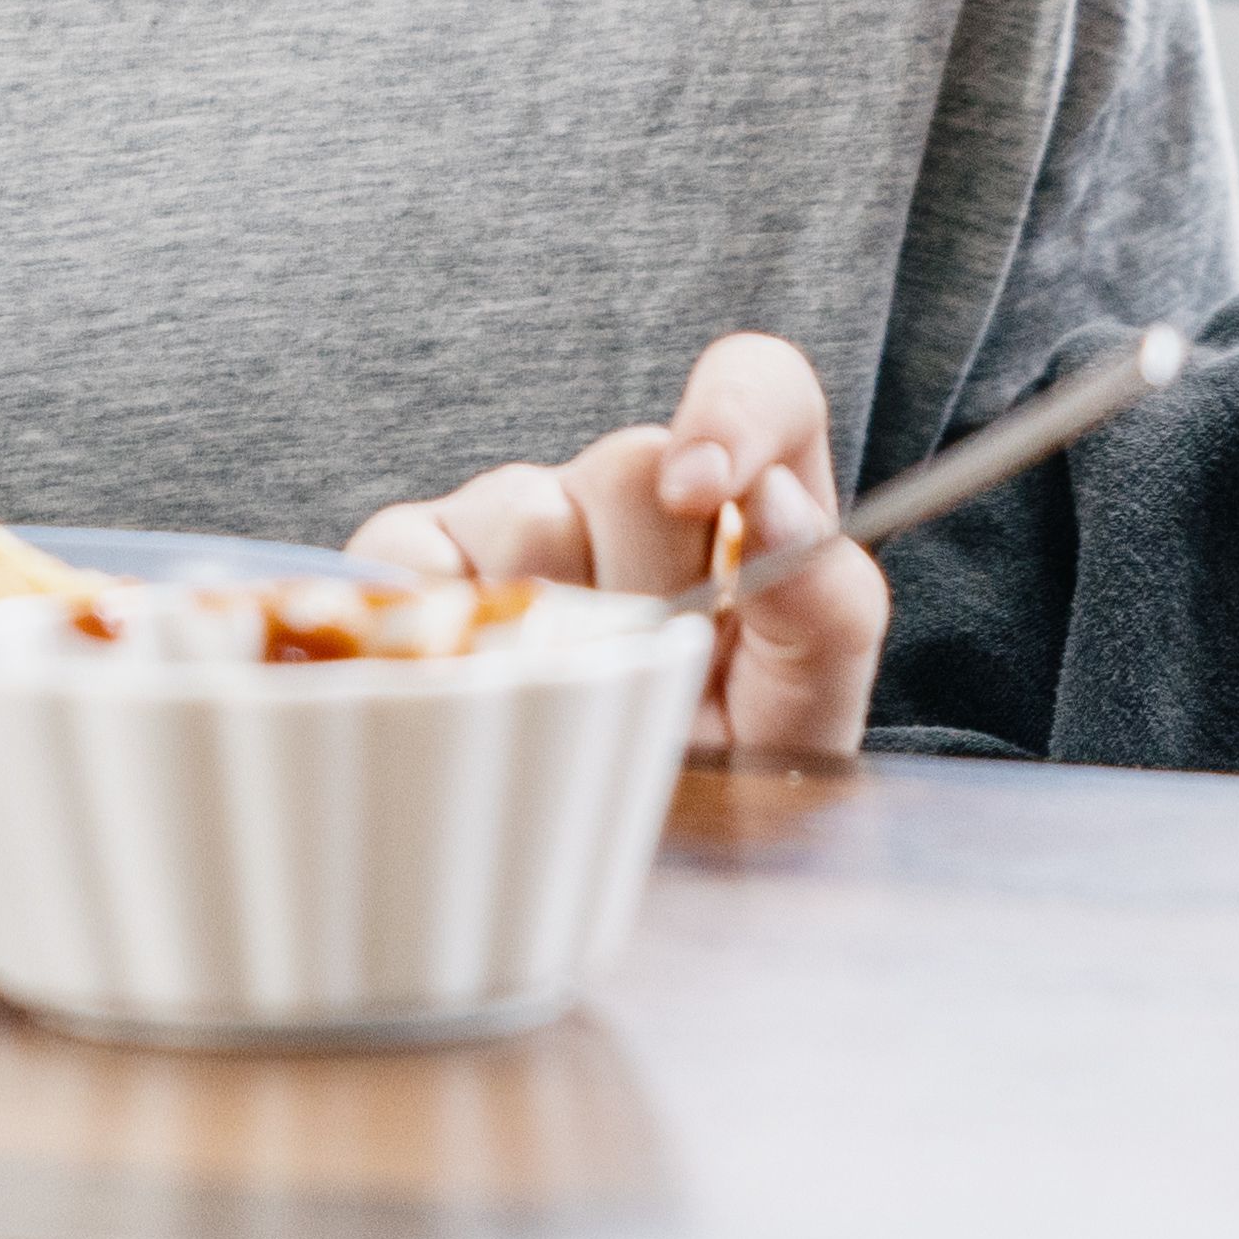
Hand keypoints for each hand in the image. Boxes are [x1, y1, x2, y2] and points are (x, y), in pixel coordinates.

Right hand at [352, 331, 884, 766]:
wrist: (606, 853)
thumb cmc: (723, 778)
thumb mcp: (805, 713)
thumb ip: (826, 608)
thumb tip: (775, 508)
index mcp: (746, 505)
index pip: (761, 385)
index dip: (733, 411)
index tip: (700, 487)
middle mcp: (630, 492)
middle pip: (630, 467)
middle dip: (644, 581)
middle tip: (648, 680)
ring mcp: (519, 514)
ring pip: (526, 512)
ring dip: (549, 621)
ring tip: (572, 704)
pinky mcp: (421, 551)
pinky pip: (412, 554)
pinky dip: (434, 620)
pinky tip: (475, 683)